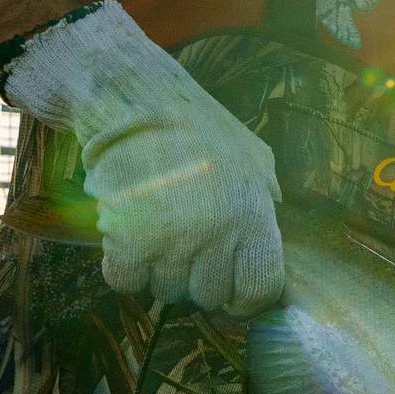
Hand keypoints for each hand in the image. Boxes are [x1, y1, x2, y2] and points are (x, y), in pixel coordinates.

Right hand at [1, 1, 285, 314]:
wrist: (134, 98)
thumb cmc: (196, 126)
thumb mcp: (253, 156)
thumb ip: (266, 200)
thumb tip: (272, 238)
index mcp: (255, 215)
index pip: (259, 291)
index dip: (242, 294)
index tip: (228, 282)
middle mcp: (218, 235)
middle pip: (208, 296)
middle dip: (195, 276)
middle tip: (182, 241)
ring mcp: (172, 241)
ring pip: (165, 291)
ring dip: (157, 269)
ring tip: (153, 228)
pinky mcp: (128, 241)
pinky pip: (126, 281)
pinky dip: (122, 266)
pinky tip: (125, 237)